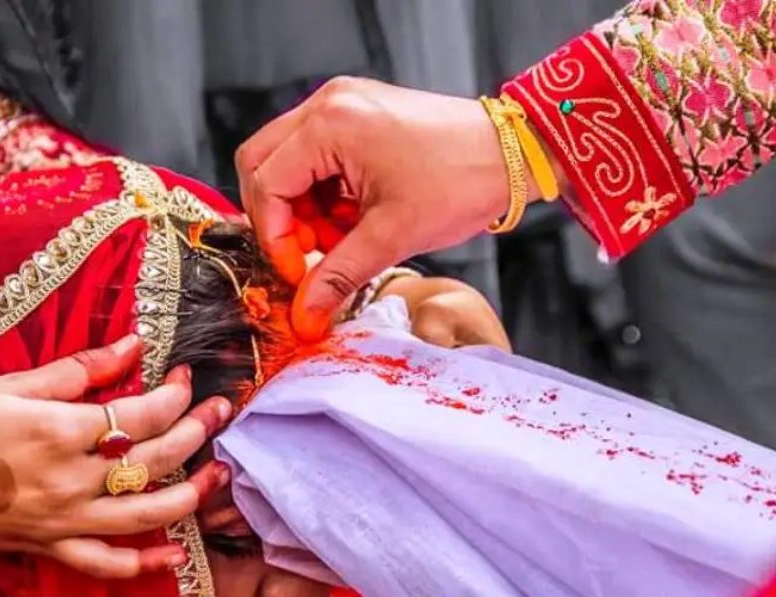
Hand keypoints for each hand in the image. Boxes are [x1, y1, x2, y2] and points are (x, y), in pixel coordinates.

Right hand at [0, 335, 231, 594]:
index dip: (175, 393)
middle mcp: (69, 479)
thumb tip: (133, 342)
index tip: (185, 376)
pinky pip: (103, 562)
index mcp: (60, 430)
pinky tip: (172, 552)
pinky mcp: (47, 544)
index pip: (143, 413)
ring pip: (146, 513)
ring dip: (192, 494)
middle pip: (156, 458)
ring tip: (220, 473)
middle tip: (222, 410)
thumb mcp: (6, 385)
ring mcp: (61, 518)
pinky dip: (141, 561)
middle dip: (199, 431)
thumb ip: (78, 369)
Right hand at [236, 77, 554, 340]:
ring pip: (286, 161)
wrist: (512, 153)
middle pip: (262, 164)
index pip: (267, 183)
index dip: (275, 236)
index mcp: (331, 124)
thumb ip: (338, 275)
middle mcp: (328, 103)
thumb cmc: (462, 181)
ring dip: (303, 207)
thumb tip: (304, 314)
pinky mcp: (356, 114)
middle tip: (310, 252)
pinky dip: (323, 193)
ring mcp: (342, 104)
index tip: (298, 271)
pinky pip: (315, 156)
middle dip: (280, 217)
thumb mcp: (392, 236)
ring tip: (342, 236)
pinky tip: (352, 217)